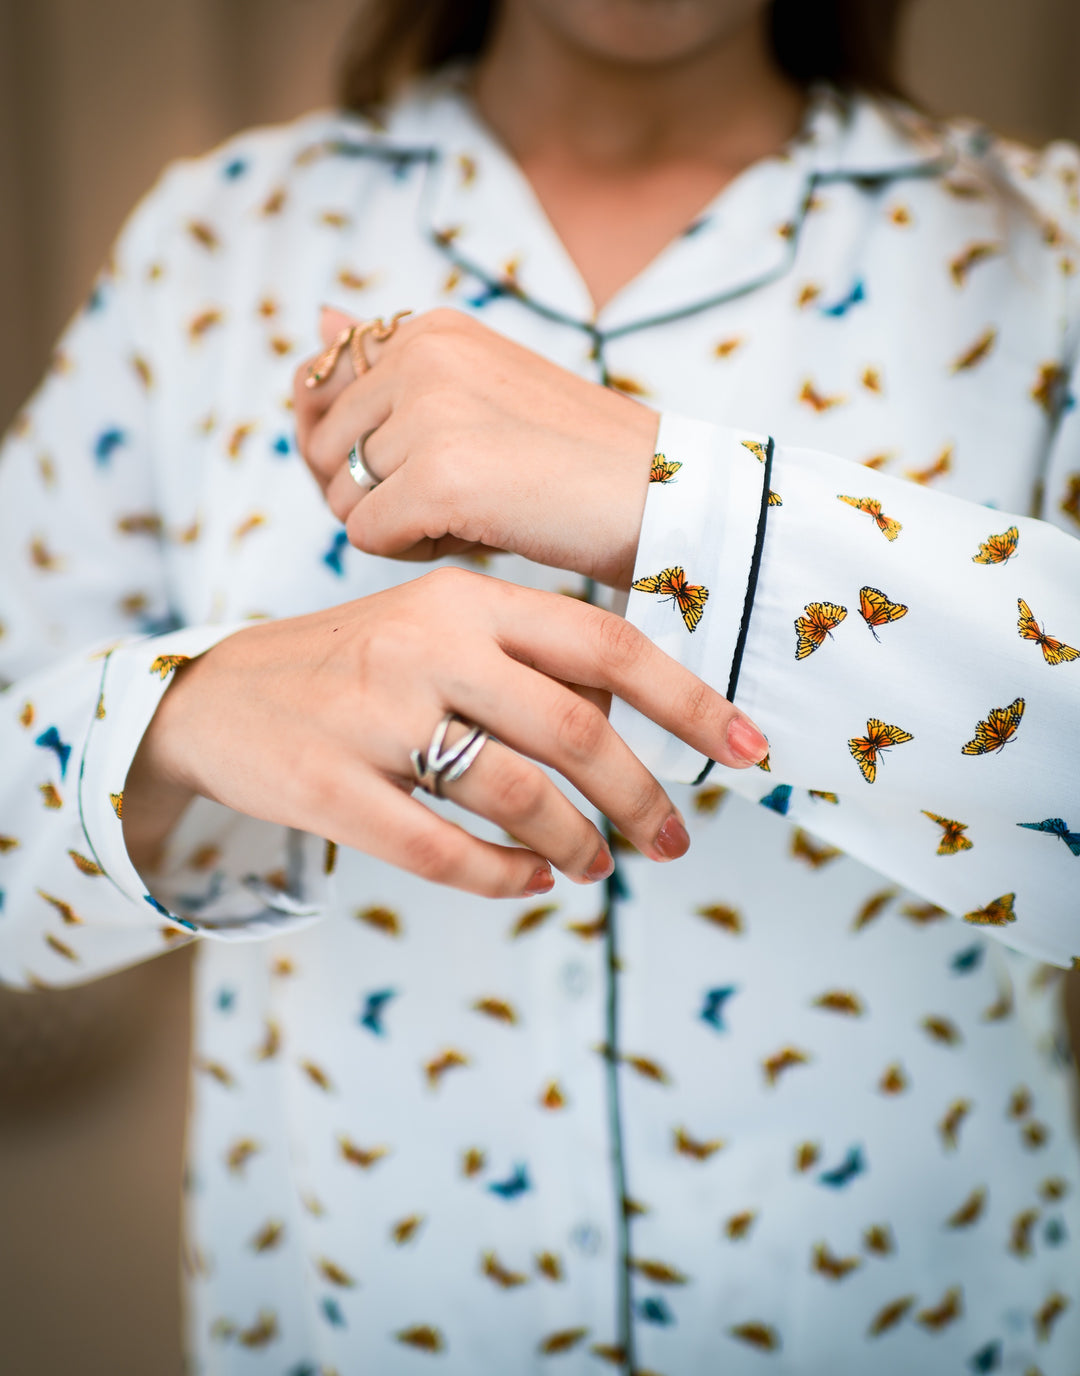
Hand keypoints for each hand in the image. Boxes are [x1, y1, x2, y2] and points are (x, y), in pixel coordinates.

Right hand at [123, 569, 768, 898]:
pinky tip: (530, 879)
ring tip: (597, 865)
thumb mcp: (439, 628)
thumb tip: (634, 723)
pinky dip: (502, 874)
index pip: (606, 645)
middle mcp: (427, 645)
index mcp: (467, 598)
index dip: (689, 698)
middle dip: (641, 794)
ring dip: (576, 841)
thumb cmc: (356, 664)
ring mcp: (374, 716)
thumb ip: (529, 658)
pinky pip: (441, 849)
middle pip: (574, 727)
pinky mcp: (330, 786)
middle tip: (673, 840)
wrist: (219, 695)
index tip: (750, 747)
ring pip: (514, 793)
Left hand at [294, 307, 657, 588]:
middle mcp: (423, 355)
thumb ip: (390, 361)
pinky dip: (413, 553)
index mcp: (431, 328)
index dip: (346, 446)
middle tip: (455, 499)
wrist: (661, 495)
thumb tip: (318, 319)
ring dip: (398, 524)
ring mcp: (430, 414)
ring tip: (473, 512)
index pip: (320, 389)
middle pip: (323, 452)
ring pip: (342, 498)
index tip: (410, 469)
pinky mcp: (440, 478)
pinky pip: (366, 538)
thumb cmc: (573, 457)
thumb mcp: (478, 387)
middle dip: (373, 492)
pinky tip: (477, 536)